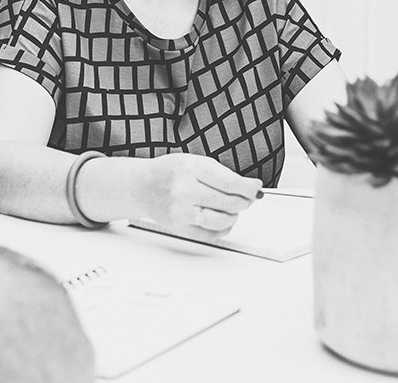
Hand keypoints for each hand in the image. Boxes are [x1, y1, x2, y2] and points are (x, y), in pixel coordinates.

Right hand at [136, 154, 262, 237]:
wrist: (141, 186)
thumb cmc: (169, 172)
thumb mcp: (196, 162)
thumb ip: (224, 174)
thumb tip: (252, 186)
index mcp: (190, 170)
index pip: (230, 184)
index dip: (249, 189)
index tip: (256, 189)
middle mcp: (184, 192)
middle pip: (229, 203)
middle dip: (243, 201)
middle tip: (246, 197)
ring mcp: (181, 213)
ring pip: (223, 221)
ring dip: (234, 215)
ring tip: (231, 208)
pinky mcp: (180, 228)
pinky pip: (212, 235)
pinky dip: (223, 228)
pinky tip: (221, 219)